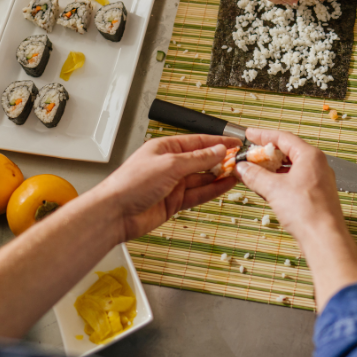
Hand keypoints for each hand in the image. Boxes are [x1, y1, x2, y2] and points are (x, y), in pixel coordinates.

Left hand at [95, 134, 239, 241]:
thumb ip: (197, 159)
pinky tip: (225, 185)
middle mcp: (169, 164)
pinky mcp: (174, 202)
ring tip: (238, 172)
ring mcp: (173, 184)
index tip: (235, 143)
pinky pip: (198, 193)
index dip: (218, 142)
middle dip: (221, 159)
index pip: (197, 142)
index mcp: (165, 147)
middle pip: (201, 159)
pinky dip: (213, 189)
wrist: (115, 214)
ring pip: (202, 177)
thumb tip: (217, 151)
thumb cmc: (131, 184)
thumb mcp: (170, 165)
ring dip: (219, 175)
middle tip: (240, 159)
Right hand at [232, 128, 344, 241]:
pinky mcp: (317, 195)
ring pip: (291, 168)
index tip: (249, 134)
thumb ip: (255, 175)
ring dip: (272, 169)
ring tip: (254, 172)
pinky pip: (296, 181)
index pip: (284, 137)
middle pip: (288, 152)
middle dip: (266, 154)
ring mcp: (319, 180)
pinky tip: (267, 188)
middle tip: (249, 155)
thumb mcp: (273, 189)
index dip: (263, 135)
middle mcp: (317, 165)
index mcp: (310, 156)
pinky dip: (280, 182)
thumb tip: (242, 168)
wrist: (324, 238)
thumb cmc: (307, 211)